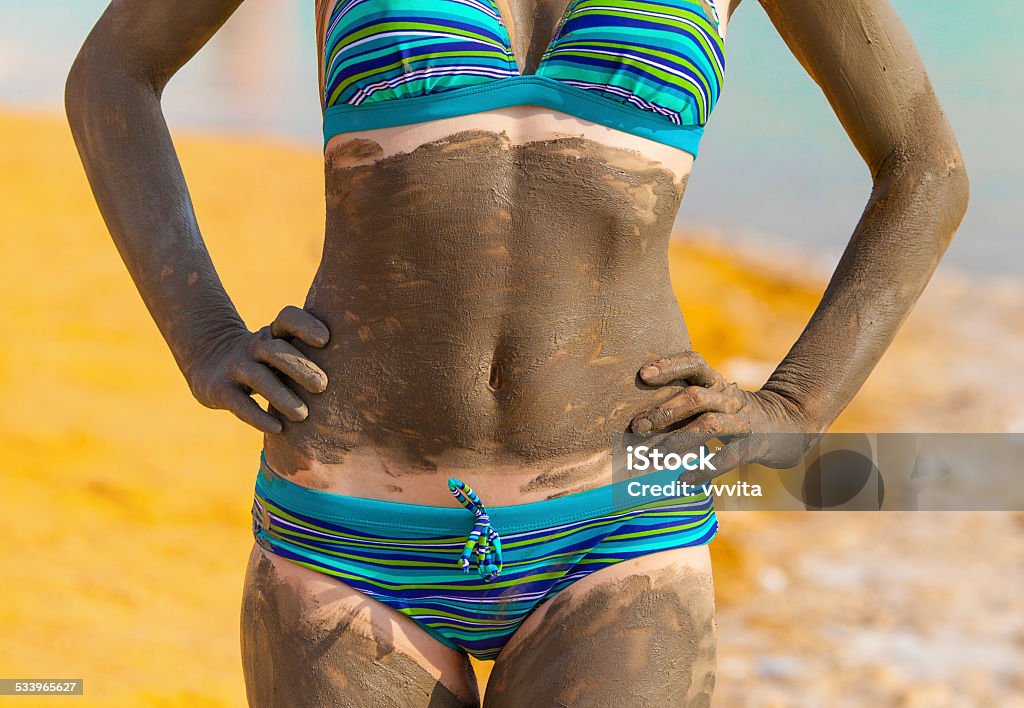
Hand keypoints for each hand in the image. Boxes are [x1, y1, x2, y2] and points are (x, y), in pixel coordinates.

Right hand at [186, 306, 329, 432]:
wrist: (210, 363)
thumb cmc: (266, 360)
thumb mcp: (283, 348)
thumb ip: (313, 353)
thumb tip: (369, 367)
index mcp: (274, 333)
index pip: (287, 318)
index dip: (305, 326)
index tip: (325, 340)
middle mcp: (254, 345)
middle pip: (276, 350)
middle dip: (300, 367)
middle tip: (324, 386)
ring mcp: (235, 367)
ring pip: (259, 378)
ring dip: (282, 396)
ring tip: (304, 414)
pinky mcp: (220, 390)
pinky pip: (239, 404)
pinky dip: (258, 416)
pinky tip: (278, 427)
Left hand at [630, 351, 820, 483]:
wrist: (791, 425)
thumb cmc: (735, 413)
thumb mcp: (715, 397)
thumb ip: (685, 398)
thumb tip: (637, 413)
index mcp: (716, 382)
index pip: (693, 363)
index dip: (669, 366)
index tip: (642, 374)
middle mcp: (729, 397)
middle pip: (695, 397)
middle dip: (663, 412)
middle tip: (637, 427)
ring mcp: (743, 421)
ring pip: (708, 426)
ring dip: (677, 441)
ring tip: (652, 457)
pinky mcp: (755, 445)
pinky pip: (729, 457)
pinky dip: (706, 468)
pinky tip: (683, 479)